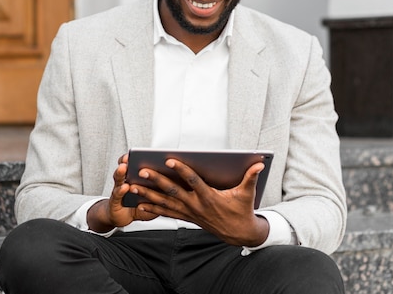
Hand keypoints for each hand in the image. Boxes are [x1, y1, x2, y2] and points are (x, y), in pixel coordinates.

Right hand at [86, 154, 158, 232]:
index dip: (141, 155)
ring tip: (124, 167)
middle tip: (132, 155)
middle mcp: (126, 179)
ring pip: (119, 178)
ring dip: (121, 172)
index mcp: (137, 176)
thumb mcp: (154, 197)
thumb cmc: (140, 205)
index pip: (138, 162)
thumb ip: (164, 189)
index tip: (150, 151)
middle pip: (127, 167)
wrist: (123, 217)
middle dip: (128, 160)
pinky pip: (117, 194)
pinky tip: (125, 187)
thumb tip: (180, 180)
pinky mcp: (114, 200)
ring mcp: (119, 188)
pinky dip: (121, 190)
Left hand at [130, 160, 268, 245]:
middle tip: (142, 171)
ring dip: (148, 195)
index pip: (192, 180)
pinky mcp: (187, 217)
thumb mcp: (246, 194)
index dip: (181, 169)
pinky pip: (167, 213)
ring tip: (132, 187)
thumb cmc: (242, 210)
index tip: (169, 159)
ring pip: (165, 203)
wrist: (238, 233)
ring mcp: (189, 212)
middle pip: (173, 191)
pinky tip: (140, 205)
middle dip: (156, 181)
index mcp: (209, 197)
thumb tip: (260, 163)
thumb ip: (251, 177)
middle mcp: (196, 205)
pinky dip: (153, 209)